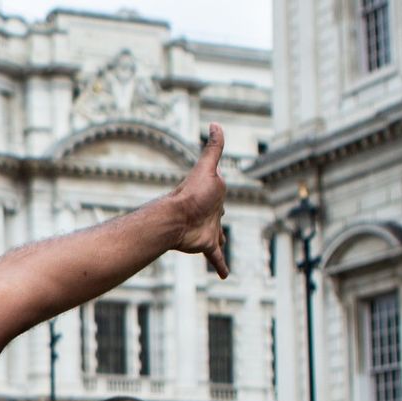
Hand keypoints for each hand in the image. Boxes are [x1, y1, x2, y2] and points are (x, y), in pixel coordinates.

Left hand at [169, 124, 228, 277]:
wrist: (177, 219)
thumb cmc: (192, 193)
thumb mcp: (207, 167)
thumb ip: (213, 148)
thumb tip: (215, 123)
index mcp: (212, 195)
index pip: (218, 191)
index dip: (219, 187)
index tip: (219, 183)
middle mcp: (211, 212)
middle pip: (218, 214)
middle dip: (220, 215)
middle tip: (221, 215)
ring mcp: (208, 228)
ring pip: (218, 236)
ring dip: (220, 241)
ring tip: (220, 244)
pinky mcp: (207, 243)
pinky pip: (217, 256)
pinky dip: (221, 264)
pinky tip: (224, 275)